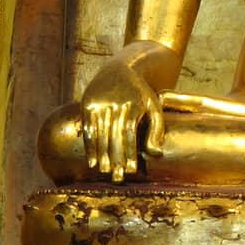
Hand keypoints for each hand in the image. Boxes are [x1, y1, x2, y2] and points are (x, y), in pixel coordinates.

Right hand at [79, 62, 165, 181]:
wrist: (121, 67)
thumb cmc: (141, 93)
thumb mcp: (154, 106)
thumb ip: (157, 130)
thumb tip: (156, 154)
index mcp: (133, 103)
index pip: (129, 132)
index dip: (129, 152)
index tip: (131, 170)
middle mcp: (115, 102)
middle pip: (114, 135)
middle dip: (115, 158)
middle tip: (117, 177)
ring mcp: (100, 102)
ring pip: (100, 134)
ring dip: (102, 156)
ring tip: (105, 172)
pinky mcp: (87, 103)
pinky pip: (88, 129)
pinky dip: (90, 147)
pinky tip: (92, 162)